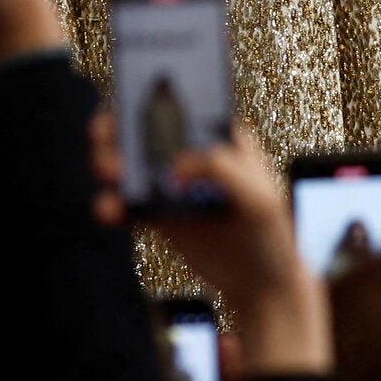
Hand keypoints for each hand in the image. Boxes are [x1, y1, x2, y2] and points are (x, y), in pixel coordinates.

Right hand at [89, 117, 329, 378]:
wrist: (263, 285)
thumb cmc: (271, 234)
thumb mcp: (261, 195)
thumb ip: (222, 170)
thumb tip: (177, 166)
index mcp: (219, 136)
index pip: (183, 105)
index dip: (154, 95)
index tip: (132, 95)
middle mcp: (191, 155)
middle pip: (146, 131)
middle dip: (120, 128)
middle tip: (109, 137)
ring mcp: (173, 185)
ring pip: (131, 165)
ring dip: (111, 163)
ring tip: (111, 173)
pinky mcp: (160, 215)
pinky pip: (129, 204)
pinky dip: (113, 204)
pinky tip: (109, 208)